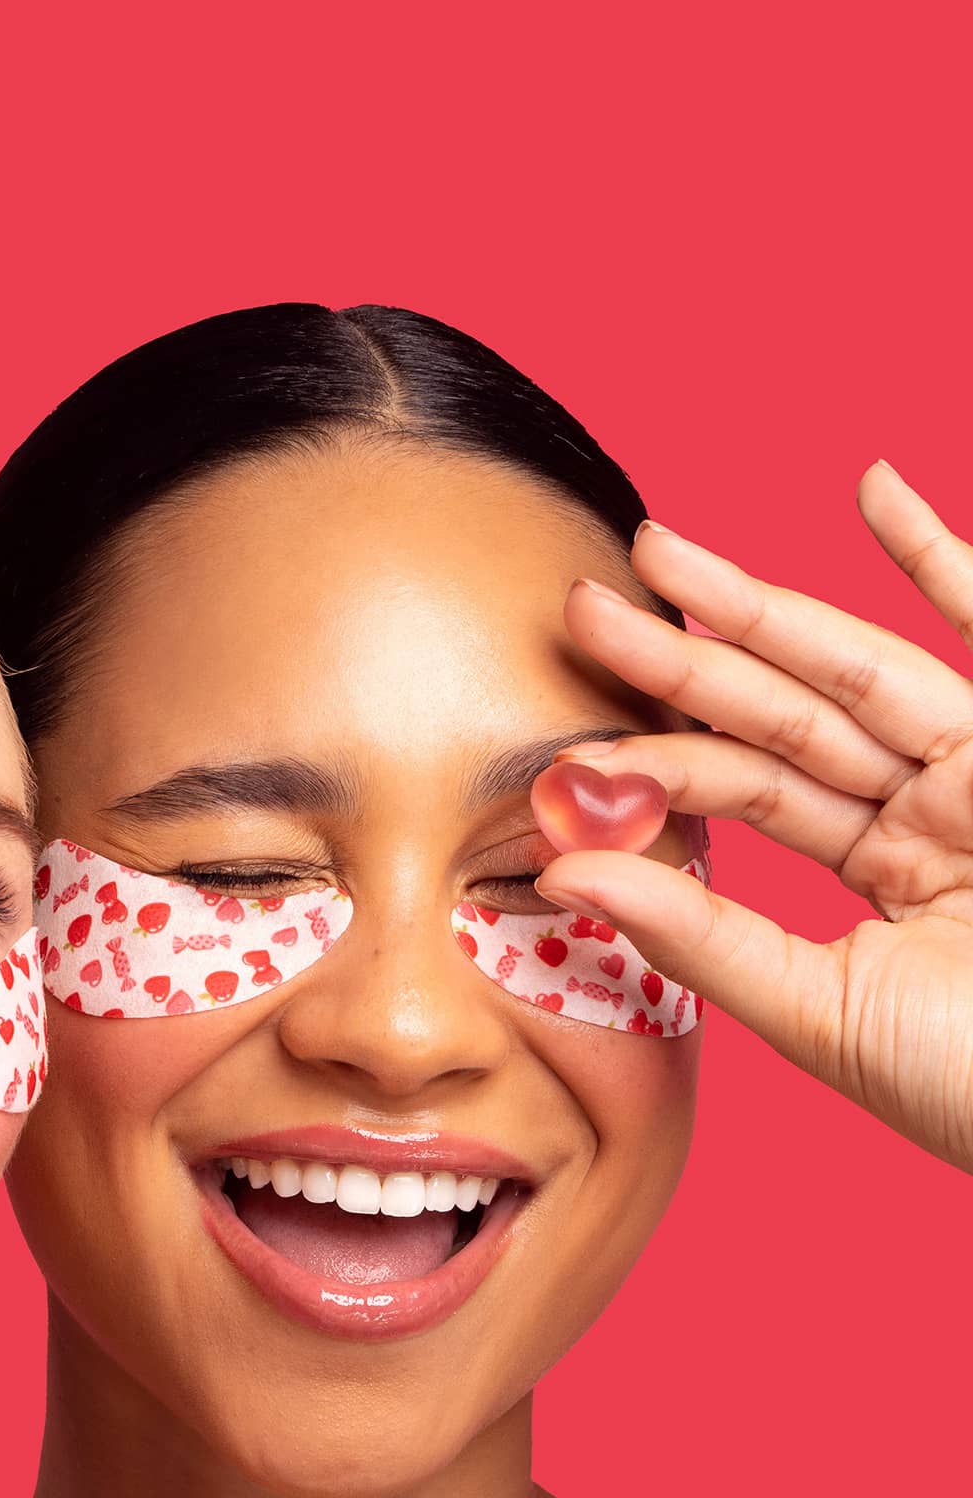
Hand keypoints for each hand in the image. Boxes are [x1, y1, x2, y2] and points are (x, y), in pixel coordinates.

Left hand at [540, 460, 972, 1173]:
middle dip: (680, 659)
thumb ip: (703, 939)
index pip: (747, 793)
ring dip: (758, 604)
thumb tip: (562, 870)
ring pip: (856, 668)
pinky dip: (935, 555)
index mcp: (882, 873)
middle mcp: (933, 806)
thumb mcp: (828, 1013)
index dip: (658, 764)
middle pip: (782, 714)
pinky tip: (870, 484)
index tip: (566, 750)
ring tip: (655, 551)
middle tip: (580, 607)